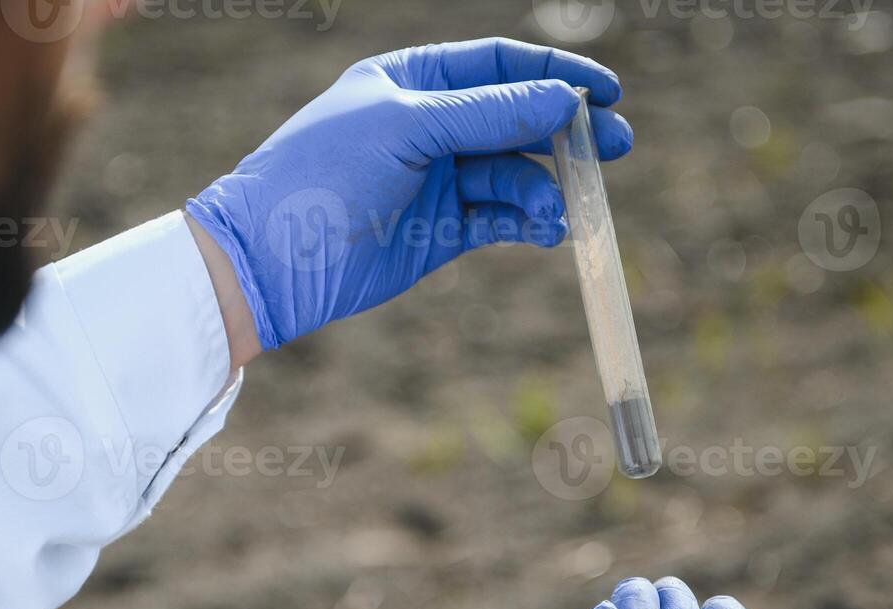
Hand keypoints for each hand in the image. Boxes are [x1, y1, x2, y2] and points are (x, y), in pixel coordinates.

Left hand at [186, 37, 632, 350]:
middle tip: (618, 148)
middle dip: (569, 134)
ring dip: (546, 189)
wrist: (274, 259)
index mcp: (414, 80)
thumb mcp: (407, 128)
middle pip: (518, 120)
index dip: (556, 77)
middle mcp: (430, 126)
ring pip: (515, 175)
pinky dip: (529, 222)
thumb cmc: (324, 173)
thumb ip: (487, 114)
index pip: (499, 66)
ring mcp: (438, 180)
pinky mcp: (442, 232)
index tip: (607, 93)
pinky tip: (549, 230)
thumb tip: (566, 101)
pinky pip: (502, 219)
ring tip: (563, 212)